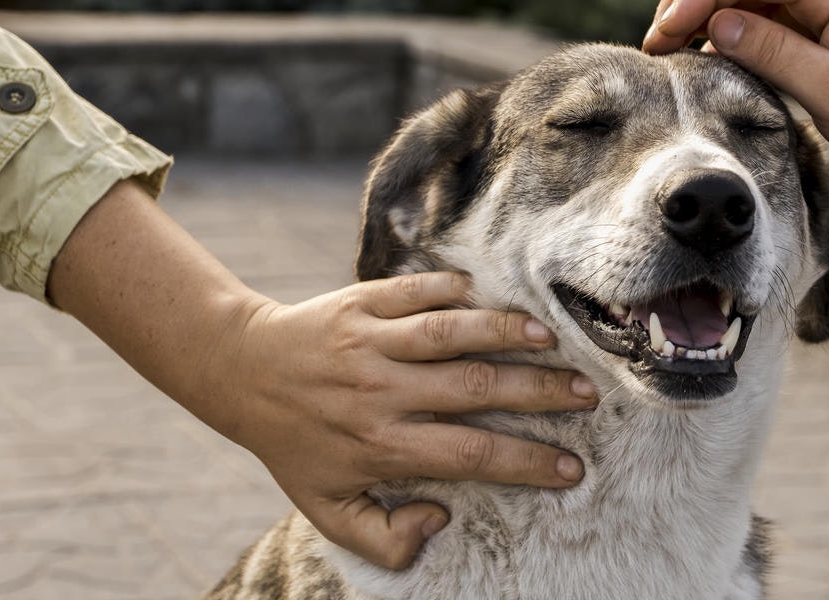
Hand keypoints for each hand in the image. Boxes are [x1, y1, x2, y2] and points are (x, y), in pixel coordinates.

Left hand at [225, 272, 596, 568]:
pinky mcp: (361, 301)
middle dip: (537, 392)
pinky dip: (456, 289)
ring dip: (504, 332)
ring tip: (552, 337)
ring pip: (449, 334)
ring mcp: (370, 342)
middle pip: (472, 389)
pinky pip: (417, 291)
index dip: (525, 463)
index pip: (469, 456)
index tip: (571, 468)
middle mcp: (379, 393)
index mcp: (380, 445)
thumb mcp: (327, 509)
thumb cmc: (295, 444)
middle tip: (586, 394)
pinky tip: (494, 295)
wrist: (242, 372)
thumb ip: (382, 538)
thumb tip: (441, 520)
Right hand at [642, 0, 828, 198]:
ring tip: (672, 55)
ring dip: (709, 20)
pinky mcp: (826, 31)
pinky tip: (710, 64)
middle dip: (693, 2)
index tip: (664, 32)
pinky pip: (768, 22)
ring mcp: (827, 6)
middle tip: (656, 43)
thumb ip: (774, 54)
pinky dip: (733, 38)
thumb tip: (716, 26)